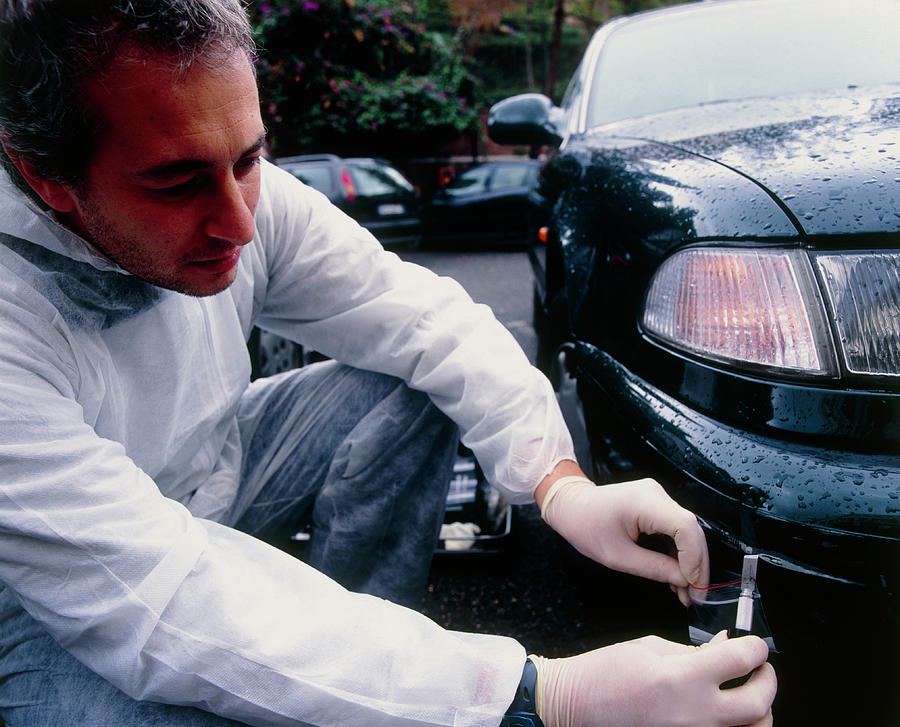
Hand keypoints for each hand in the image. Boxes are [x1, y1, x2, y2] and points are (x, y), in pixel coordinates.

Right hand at [531, 632, 775, 726]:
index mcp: (681, 679)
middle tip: (761, 669)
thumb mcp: (650, 648)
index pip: (740, 660)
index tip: (754, 644)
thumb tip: (726, 646)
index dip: (755, 647)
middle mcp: (694, 714)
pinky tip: (727, 713)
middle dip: (768, 681)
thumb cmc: (605, 674)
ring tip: (748, 694)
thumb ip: (694, 650)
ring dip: (759, 711)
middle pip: (758, 705)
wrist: (577, 706)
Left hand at [540, 477, 708, 605]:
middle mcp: (656, 494)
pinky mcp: (657, 505)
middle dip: (697, 565)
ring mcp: (658, 497)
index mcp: (644, 501)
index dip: (694, 557)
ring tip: (685, 592)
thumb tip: (685, 581)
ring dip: (689, 562)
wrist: (571, 506)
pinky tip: (676, 576)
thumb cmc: (586, 527)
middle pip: (691, 529)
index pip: (685, 526)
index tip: (691, 584)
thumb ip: (654, 568)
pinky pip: (676, 529)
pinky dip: (679, 553)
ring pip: (687, 531)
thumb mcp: (617, 557)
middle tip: (695, 596)